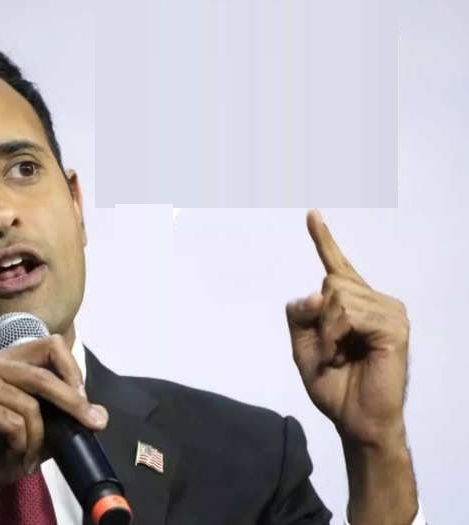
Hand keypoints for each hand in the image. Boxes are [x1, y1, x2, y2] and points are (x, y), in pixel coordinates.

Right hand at [0, 335, 107, 524]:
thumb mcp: (34, 430)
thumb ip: (60, 416)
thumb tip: (100, 413)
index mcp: (2, 359)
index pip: (49, 345)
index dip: (71, 369)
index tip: (84, 398)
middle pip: (44, 374)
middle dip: (73, 402)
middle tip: (94, 423)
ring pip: (31, 404)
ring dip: (36, 439)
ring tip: (26, 457)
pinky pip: (15, 422)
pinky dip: (20, 446)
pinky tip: (9, 456)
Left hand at [285, 210, 409, 447]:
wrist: (355, 418)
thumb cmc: (333, 383)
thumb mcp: (303, 345)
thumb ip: (299, 314)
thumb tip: (315, 292)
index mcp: (353, 304)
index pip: (337, 266)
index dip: (323, 239)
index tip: (311, 214)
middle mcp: (374, 300)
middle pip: (329, 283)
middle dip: (317, 321)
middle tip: (330, 350)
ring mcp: (388, 310)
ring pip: (336, 296)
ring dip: (326, 332)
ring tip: (339, 355)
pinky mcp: (395, 325)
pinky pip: (348, 314)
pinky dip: (335, 336)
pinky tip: (345, 355)